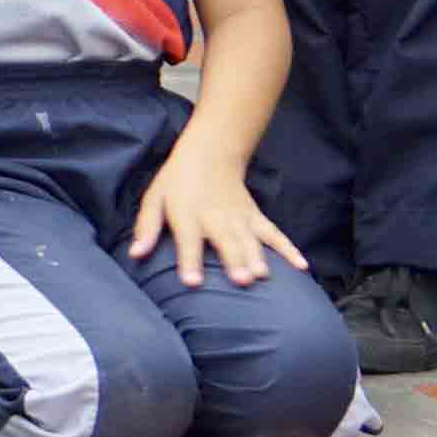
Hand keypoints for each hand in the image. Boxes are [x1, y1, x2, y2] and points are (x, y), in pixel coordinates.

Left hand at [125, 154, 305, 289]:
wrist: (210, 153)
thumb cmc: (177, 181)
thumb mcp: (154, 198)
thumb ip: (146, 227)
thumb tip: (135, 254)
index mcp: (187, 215)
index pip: (188, 242)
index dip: (190, 262)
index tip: (192, 282)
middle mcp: (215, 218)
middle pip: (226, 242)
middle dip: (234, 261)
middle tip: (242, 281)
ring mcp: (239, 218)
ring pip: (250, 240)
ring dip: (257, 257)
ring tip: (263, 276)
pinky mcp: (255, 217)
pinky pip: (274, 234)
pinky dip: (289, 249)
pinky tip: (302, 267)